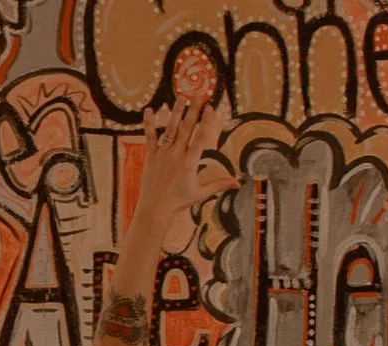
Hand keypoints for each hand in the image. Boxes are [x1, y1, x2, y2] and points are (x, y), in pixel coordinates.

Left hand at [135, 96, 226, 227]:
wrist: (156, 208)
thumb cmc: (179, 202)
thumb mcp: (201, 193)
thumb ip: (219, 184)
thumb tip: (238, 184)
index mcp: (189, 163)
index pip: (200, 139)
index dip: (206, 122)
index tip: (210, 108)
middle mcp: (176, 155)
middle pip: (187, 128)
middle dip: (193, 110)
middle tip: (198, 94)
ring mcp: (163, 154)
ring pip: (171, 129)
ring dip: (176, 112)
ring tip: (181, 96)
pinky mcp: (151, 156)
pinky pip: (150, 137)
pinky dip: (149, 123)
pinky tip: (149, 109)